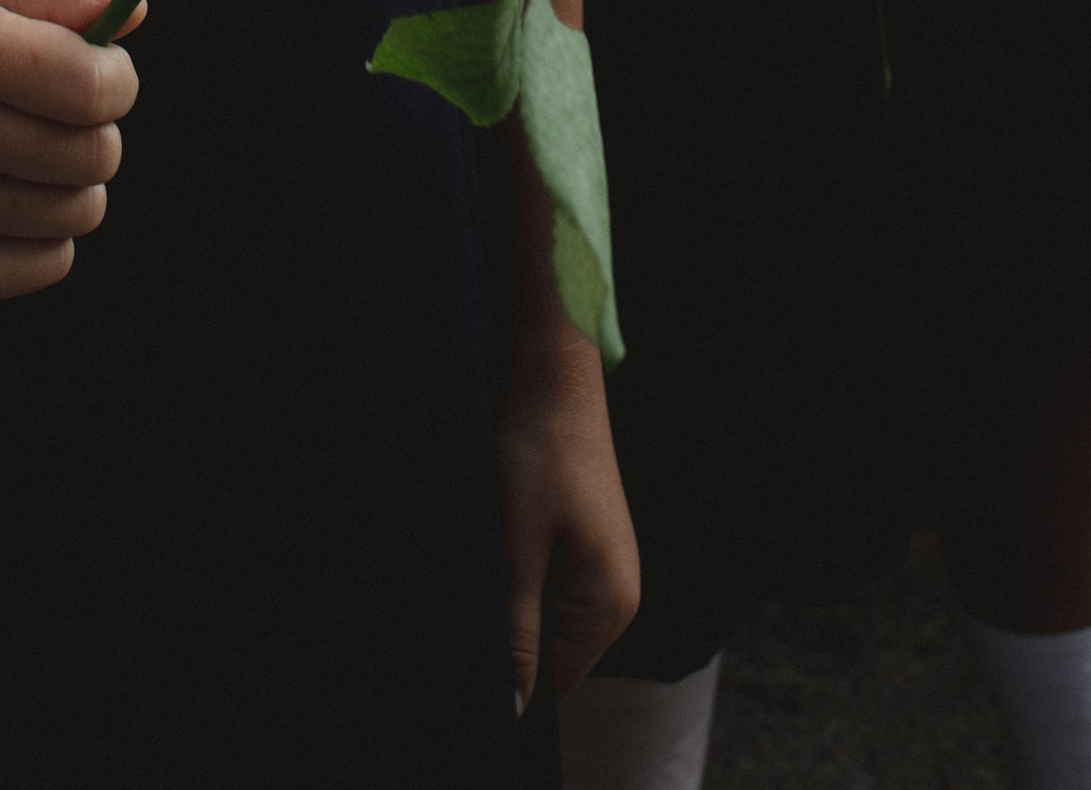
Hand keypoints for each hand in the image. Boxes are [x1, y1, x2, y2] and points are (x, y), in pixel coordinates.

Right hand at [0, 0, 142, 305]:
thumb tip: (134, 6)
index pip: (89, 85)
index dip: (117, 79)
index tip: (104, 72)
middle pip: (94, 154)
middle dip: (96, 132)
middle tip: (59, 118)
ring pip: (82, 210)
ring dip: (73, 184)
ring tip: (25, 158)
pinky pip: (55, 261)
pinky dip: (46, 234)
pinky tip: (1, 202)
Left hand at [498, 299, 639, 703]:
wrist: (554, 380)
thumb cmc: (538, 455)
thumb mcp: (517, 548)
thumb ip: (518, 632)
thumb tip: (515, 710)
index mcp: (610, 606)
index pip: (556, 682)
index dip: (511, 678)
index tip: (471, 649)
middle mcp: (619, 596)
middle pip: (554, 654)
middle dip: (510, 637)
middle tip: (475, 592)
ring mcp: (607, 571)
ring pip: (548, 620)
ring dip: (513, 603)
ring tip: (491, 558)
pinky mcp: (590, 548)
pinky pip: (552, 588)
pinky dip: (522, 578)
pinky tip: (504, 544)